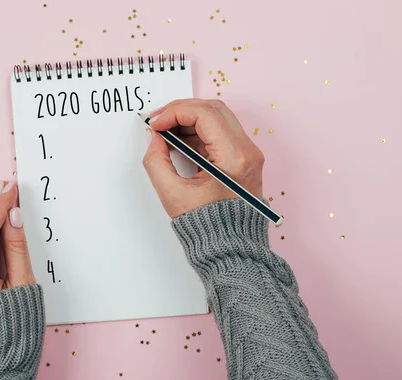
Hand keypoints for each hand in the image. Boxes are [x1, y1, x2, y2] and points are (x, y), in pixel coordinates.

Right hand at [143, 99, 264, 218]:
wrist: (231, 247)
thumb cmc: (207, 227)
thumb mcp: (172, 194)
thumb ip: (156, 161)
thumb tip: (153, 137)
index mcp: (234, 158)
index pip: (205, 114)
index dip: (175, 112)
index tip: (155, 123)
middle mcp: (247, 151)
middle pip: (214, 109)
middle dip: (181, 110)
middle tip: (158, 121)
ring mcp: (248, 154)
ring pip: (217, 118)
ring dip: (189, 119)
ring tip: (165, 132)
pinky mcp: (242, 158)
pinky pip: (219, 133)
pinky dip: (197, 132)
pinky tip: (179, 141)